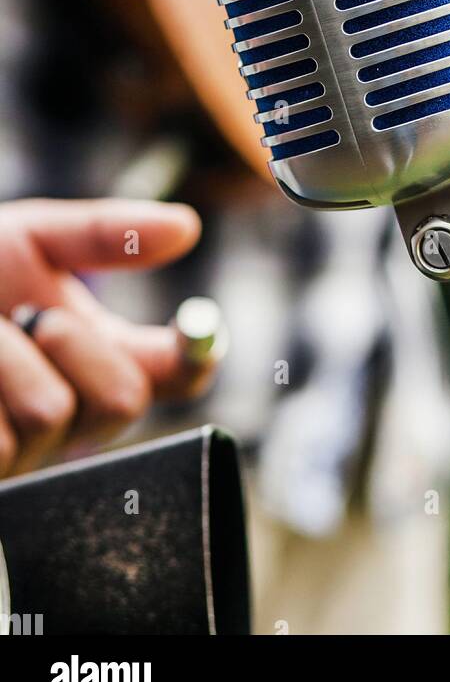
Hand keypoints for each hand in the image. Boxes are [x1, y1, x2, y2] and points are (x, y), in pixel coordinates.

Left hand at [0, 198, 208, 475]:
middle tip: (27, 315)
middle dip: (74, 341)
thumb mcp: (31, 237)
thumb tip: (186, 228)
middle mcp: (73, 414)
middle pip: (123, 399)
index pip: (179, 372)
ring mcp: (26, 453)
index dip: (198, 354)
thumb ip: (105, 232)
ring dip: (1, 356)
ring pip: (50, 413)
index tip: (195, 321)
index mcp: (101, 356)